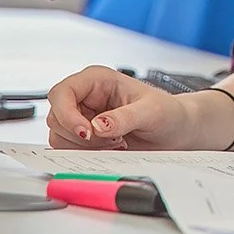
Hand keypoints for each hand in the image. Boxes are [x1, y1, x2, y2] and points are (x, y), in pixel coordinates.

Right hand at [45, 65, 194, 149]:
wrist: (176, 130)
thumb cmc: (167, 113)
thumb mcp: (151, 112)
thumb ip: (125, 118)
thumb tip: (98, 126)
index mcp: (98, 79)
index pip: (62, 92)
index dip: (67, 114)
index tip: (87, 132)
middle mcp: (86, 96)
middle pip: (56, 117)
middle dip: (81, 136)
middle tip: (113, 139)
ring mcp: (82, 116)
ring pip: (59, 135)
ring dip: (84, 146)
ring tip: (116, 142)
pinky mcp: (83, 136)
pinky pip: (68, 149)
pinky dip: (86, 154)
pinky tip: (111, 148)